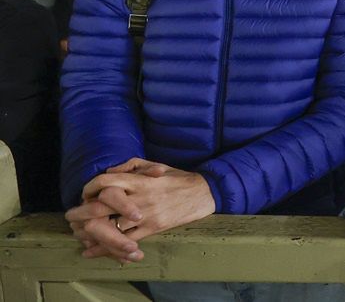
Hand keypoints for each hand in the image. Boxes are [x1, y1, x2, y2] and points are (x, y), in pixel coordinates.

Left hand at [68, 158, 213, 260]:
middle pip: (101, 206)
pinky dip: (106, 249)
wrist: (202, 193)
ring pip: (110, 228)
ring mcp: (145, 215)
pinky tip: (93, 250)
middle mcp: (139, 197)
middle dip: (81, 213)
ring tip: (79, 234)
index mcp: (139, 180)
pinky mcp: (152, 229)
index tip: (84, 193)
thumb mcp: (154, 164)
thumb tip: (108, 172)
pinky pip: (125, 242)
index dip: (89, 187)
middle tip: (71, 217)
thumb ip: (130, 165)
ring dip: (90, 233)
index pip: (105, 181)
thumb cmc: (177, 178)